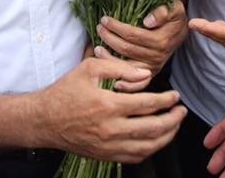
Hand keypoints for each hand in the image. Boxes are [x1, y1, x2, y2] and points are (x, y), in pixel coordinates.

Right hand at [40, 57, 186, 162]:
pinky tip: (157, 140)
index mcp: (107, 105)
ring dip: (166, 137)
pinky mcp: (105, 155)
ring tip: (174, 125)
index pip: (147, 105)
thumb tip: (146, 74)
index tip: (175, 96)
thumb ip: (119, 67)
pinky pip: (134, 157)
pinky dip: (150, 150)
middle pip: (153, 128)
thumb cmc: (66, 91)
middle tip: (181, 111)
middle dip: (173, 120)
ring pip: (147, 147)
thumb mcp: (89, 68)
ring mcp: (108, 146)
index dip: (166, 100)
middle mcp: (110, 129)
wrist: (43, 120)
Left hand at [96, 0, 187, 86]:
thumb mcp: (174, 8)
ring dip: (109, 59)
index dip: (117, 27)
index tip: (104, 19)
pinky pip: (135, 83)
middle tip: (98, 29)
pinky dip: (123, 84)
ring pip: (127, 67)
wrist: (182, 29)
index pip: (133, 35)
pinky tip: (110, 79)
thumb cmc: (174, 16)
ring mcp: (153, 67)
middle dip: (109, 39)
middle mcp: (157, 56)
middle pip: (127, 49)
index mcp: (161, 40)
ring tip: (96, 48)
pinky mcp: (150, 73)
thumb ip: (163, 12)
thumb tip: (148, 21)